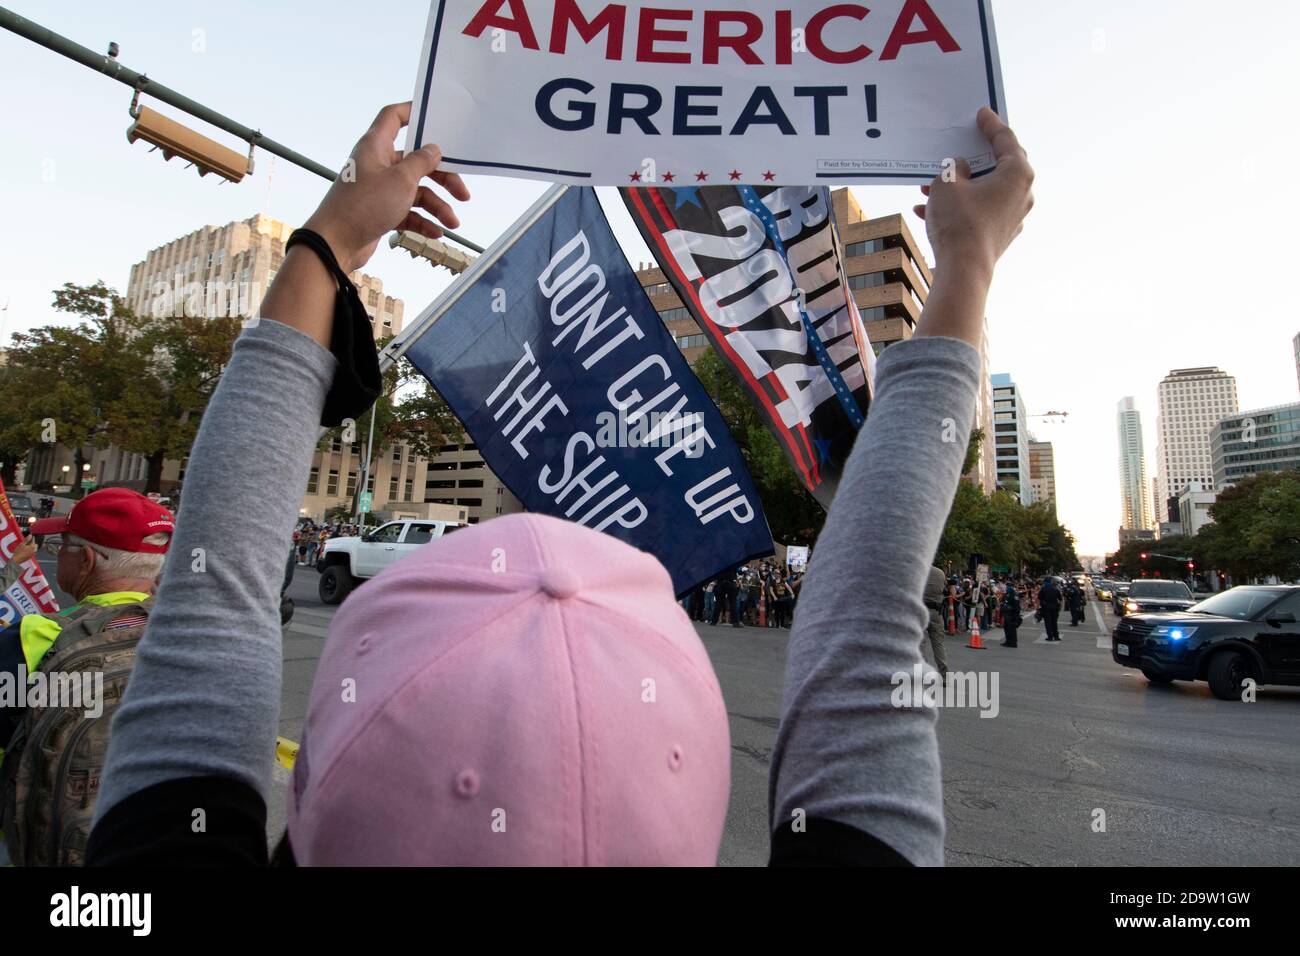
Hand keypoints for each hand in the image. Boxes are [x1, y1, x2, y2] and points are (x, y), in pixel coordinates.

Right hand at [11, 534, 36, 565]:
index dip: (32, 538)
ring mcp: (33, 554)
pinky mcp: (31, 556)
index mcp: (32, 546)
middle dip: (32, 543)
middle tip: (28, 542)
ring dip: (32, 547)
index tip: (31, 536)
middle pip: (35, 545)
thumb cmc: (18, 552)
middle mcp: (34, 550)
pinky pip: (33, 552)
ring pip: (34, 549)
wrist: (16, 560)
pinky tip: (26, 550)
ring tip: (27, 546)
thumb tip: (30, 535)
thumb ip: (26, 540)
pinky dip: (31, 550)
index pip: (33, 540)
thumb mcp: (21, 544)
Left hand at [303, 102, 470, 273]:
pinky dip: (423, 221)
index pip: (394, 118)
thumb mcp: (400, 181)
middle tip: (462, 193)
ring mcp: (379, 189)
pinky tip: (436, 232)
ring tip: (452, 223)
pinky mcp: (381, 210)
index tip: (436, 117)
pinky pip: (408, 212)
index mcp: (376, 146)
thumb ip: (421, 162)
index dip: (413, 112)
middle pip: (417, 162)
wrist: (336, 243)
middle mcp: (378, 164)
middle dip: (442, 178)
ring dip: (437, 207)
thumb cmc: (362, 206)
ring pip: (416, 191)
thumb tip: (433, 149)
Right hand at [914, 108, 1034, 283]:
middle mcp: (1022, 194)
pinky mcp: (1001, 235)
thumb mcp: (947, 183)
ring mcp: (1013, 216)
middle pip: (997, 166)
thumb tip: (962, 169)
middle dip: (970, 160)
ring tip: (928, 188)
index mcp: (1017, 174)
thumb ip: (955, 168)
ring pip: (983, 191)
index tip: (982, 114)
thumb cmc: (959, 222)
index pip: (1006, 139)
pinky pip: (979, 212)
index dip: (991, 124)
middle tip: (957, 149)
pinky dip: (958, 207)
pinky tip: (928, 211)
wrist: (963, 270)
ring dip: (958, 187)